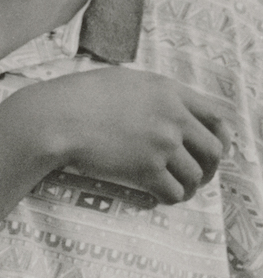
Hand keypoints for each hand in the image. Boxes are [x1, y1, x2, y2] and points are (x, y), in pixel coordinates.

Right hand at [13, 66, 230, 202]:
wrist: (57, 118)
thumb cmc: (80, 96)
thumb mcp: (124, 80)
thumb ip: (155, 93)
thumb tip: (172, 108)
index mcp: (168, 91)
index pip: (215, 116)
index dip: (220, 136)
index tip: (214, 147)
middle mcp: (172, 117)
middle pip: (213, 149)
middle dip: (209, 166)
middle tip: (198, 174)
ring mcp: (162, 144)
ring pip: (195, 175)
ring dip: (189, 185)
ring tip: (178, 188)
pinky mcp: (147, 169)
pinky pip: (174, 192)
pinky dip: (171, 197)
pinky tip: (161, 195)